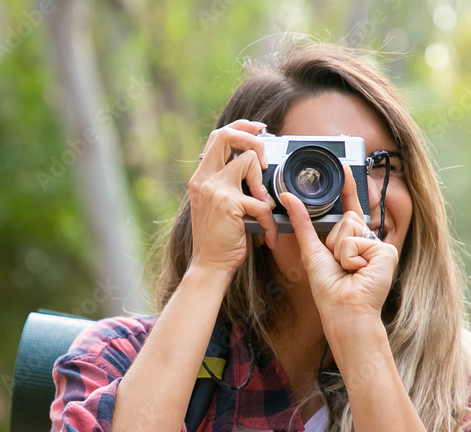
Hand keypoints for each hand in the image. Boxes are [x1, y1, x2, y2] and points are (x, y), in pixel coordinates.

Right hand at [188, 119, 278, 275]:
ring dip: (263, 182)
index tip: (258, 128)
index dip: (239, 127)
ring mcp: (215, 189)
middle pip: (226, 135)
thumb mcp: (217, 206)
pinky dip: (270, 220)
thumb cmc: (218, 240)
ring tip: (263, 205)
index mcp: (201, 178)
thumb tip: (254, 168)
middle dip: (252, 139)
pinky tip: (268, 235)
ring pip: (248, 160)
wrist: (209, 266)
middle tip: (265, 159)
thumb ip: (228, 185)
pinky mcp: (229, 203)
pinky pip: (261, 201)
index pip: (217, 137)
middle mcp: (205, 179)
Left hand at [281, 164, 398, 340]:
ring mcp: (379, 246)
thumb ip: (302, 222)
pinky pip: (358, 240)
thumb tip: (287, 196)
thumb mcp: (311, 250)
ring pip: (350, 226)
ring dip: (340, 250)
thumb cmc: (329, 289)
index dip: (348, 187)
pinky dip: (351, 257)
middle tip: (340, 265)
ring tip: (348, 270)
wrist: (344, 311)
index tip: (343, 164)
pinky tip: (359, 272)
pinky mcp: (386, 251)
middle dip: (334, 240)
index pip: (349, 208)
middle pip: (346, 217)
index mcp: (351, 241)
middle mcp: (367, 241)